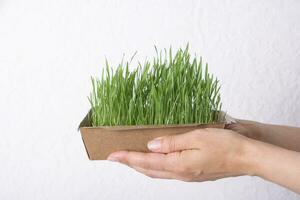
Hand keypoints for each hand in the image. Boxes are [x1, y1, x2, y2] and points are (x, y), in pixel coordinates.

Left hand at [107, 128, 253, 181]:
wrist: (246, 157)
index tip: (113, 155)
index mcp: (179, 164)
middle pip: (148, 170)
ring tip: (131, 158)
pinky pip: (167, 171)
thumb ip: (171, 142)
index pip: (146, 162)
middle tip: (117, 156)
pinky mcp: (192, 173)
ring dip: (141, 166)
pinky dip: (154, 166)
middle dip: (130, 164)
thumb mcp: (196, 137)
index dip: (128, 158)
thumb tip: (151, 146)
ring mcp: (187, 175)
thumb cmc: (225, 145)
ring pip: (157, 172)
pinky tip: (154, 160)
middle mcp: (181, 173)